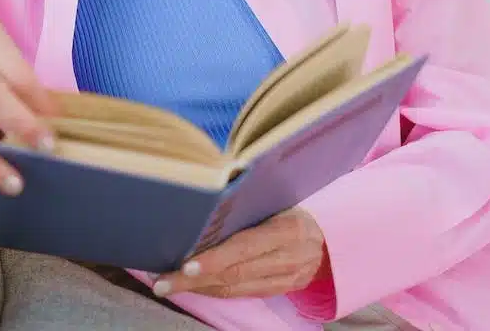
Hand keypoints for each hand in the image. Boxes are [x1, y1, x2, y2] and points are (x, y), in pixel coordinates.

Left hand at [153, 209, 329, 298]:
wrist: (329, 237)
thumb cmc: (291, 207)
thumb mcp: (276, 198)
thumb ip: (247, 202)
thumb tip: (204, 195)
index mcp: (288, 229)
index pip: (246, 247)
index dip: (214, 259)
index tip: (185, 264)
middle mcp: (289, 258)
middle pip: (235, 273)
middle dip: (193, 279)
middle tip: (161, 282)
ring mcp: (286, 279)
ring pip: (235, 288)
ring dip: (197, 288)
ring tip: (166, 285)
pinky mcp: (279, 290)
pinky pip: (241, 293)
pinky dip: (213, 290)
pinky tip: (191, 286)